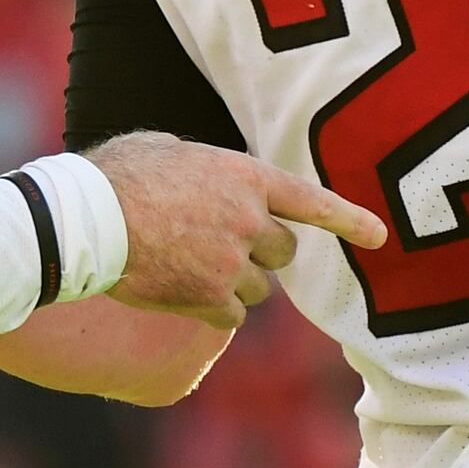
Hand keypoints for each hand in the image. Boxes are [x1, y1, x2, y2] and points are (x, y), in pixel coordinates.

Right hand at [87, 133, 386, 326]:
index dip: (349, 219)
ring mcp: (233, 262)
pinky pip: (231, 316)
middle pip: (284, 252)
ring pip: (257, 288)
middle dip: (260, 253)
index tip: (380, 236)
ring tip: (184, 265)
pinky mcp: (210, 299)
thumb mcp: (169, 151)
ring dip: (231, 283)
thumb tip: (202, 181)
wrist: (88, 220)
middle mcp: (249, 220)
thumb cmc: (116, 176)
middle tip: (220, 247)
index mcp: (245, 177)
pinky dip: (210, 309)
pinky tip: (176, 291)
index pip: (312, 201)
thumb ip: (205, 170)